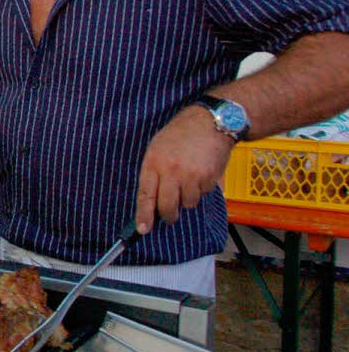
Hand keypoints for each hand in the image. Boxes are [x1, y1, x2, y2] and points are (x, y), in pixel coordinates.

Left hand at [135, 105, 235, 233]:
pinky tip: (201, 172)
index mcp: (154, 163)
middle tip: (170, 216)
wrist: (209, 122)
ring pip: (188, 203)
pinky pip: (203, 194)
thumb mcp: (157, 148)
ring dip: (188, 198)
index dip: (144, 215)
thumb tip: (152, 200)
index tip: (143, 229)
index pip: (145, 195)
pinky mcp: (208, 178)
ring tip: (189, 179)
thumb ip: (154, 173)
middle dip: (168, 215)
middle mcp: (171, 171)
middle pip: (167, 206)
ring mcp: (191, 175)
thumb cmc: (180, 135)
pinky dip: (202, 189)